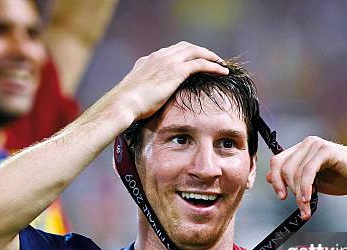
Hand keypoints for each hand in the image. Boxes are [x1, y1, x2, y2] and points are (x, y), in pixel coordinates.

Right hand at [81, 42, 226, 127]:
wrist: (124, 103)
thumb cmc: (127, 105)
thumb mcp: (136, 93)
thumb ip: (145, 91)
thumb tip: (148, 102)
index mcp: (148, 60)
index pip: (171, 51)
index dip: (186, 54)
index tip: (195, 60)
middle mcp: (159, 56)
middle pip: (186, 47)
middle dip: (201, 51)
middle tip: (213, 59)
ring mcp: (167, 61)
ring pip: (195, 52)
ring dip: (210, 56)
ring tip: (221, 64)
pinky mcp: (176, 71)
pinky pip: (200, 63)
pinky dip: (213, 65)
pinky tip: (222, 71)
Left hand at [265, 136, 346, 218]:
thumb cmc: (342, 179)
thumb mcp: (312, 182)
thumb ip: (293, 178)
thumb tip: (268, 177)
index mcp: (301, 149)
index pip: (277, 162)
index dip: (275, 180)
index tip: (282, 197)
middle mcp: (307, 144)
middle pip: (282, 167)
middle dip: (287, 189)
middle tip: (299, 206)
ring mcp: (316, 145)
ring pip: (294, 172)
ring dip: (299, 194)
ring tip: (306, 208)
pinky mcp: (326, 150)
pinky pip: (308, 171)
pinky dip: (305, 187)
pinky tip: (308, 199)